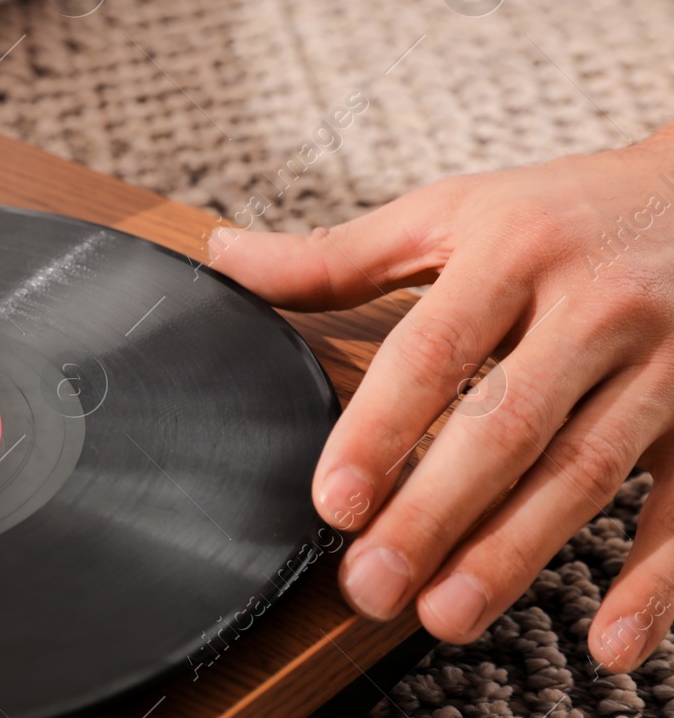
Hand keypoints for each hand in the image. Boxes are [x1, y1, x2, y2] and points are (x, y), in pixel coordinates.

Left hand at [211, 127, 673, 671]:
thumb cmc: (559, 212)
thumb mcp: (452, 212)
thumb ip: (340, 252)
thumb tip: (224, 258)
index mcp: (512, 252)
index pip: (434, 350)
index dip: (379, 429)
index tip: (331, 503)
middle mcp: (593, 307)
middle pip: (506, 424)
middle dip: (434, 513)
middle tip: (370, 584)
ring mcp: (665, 363)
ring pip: (585, 470)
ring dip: (515, 552)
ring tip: (444, 616)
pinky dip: (656, 581)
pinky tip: (611, 643)